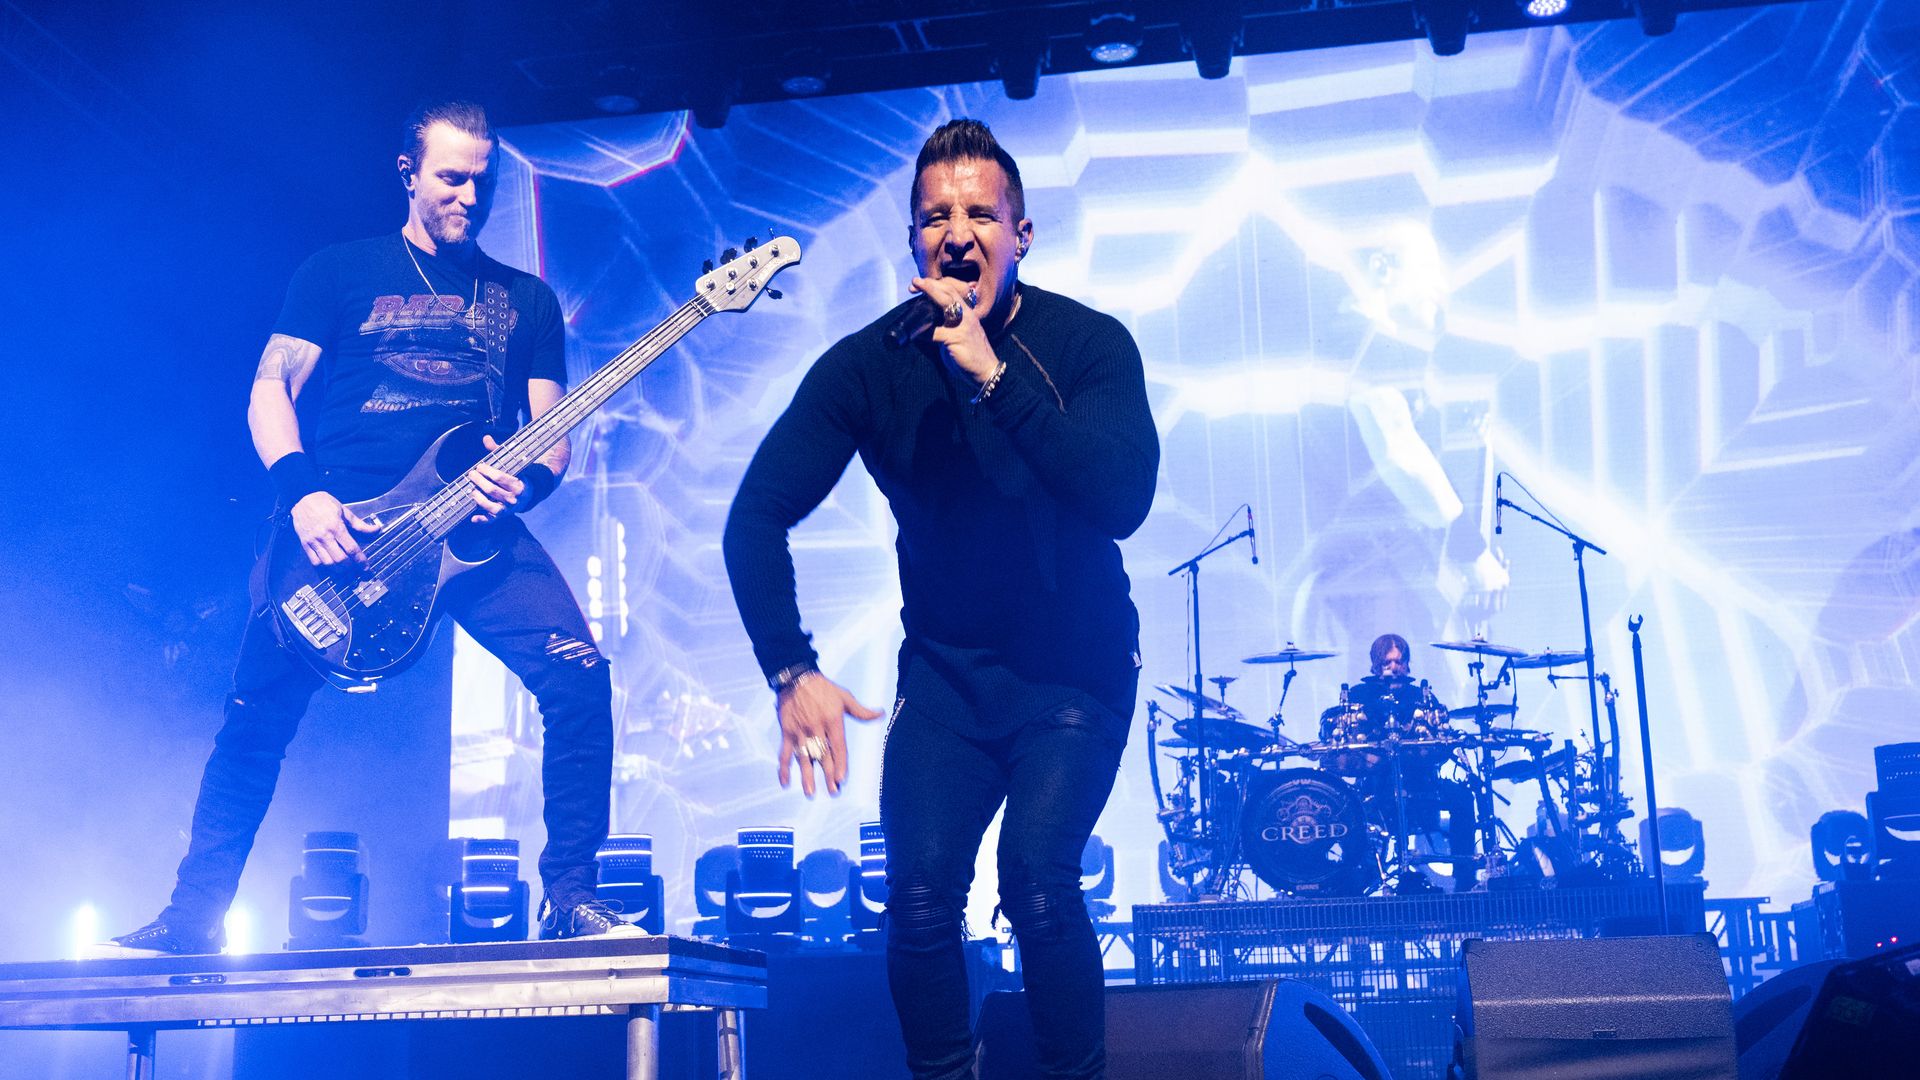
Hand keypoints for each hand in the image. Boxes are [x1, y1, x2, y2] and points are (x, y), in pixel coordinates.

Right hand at [291, 491, 380, 565]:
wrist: (301, 499)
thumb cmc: (323, 503)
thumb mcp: (344, 511)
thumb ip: (359, 524)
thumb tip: (375, 529)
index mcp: (336, 527)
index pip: (351, 548)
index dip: (360, 560)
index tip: (366, 567)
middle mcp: (324, 536)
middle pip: (340, 559)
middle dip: (350, 567)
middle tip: (356, 569)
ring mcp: (313, 541)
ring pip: (327, 563)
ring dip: (338, 570)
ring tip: (345, 570)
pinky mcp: (305, 544)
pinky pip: (314, 561)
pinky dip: (324, 567)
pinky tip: (330, 566)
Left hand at [468, 435, 526, 522]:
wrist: (527, 495)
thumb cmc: (515, 476)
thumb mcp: (510, 464)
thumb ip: (497, 452)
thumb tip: (485, 437)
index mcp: (518, 485)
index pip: (500, 478)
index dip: (488, 471)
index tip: (479, 466)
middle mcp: (513, 499)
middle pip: (492, 490)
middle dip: (480, 481)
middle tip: (472, 474)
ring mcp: (507, 509)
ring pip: (490, 506)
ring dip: (478, 498)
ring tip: (471, 489)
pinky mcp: (501, 516)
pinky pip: (490, 520)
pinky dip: (481, 521)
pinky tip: (473, 518)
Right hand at [776, 672, 881, 796]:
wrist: (796, 678)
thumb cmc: (823, 688)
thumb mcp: (844, 697)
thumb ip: (861, 711)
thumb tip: (880, 714)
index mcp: (832, 721)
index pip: (838, 747)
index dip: (840, 764)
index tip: (841, 779)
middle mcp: (816, 728)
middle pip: (823, 756)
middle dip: (828, 775)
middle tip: (834, 791)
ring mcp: (800, 732)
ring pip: (804, 758)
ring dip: (807, 776)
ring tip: (811, 793)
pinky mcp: (787, 732)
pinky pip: (785, 753)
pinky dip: (784, 768)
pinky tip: (785, 782)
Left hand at [910, 275, 999, 384]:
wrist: (986, 371)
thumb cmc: (971, 354)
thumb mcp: (961, 334)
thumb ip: (948, 326)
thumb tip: (927, 325)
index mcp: (968, 312)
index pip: (953, 290)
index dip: (937, 284)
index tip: (921, 283)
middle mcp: (967, 315)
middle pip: (949, 292)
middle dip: (931, 284)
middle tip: (915, 282)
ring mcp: (963, 325)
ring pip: (945, 303)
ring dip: (929, 295)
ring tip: (916, 291)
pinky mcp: (957, 338)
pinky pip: (935, 332)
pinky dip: (922, 332)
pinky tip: (914, 333)